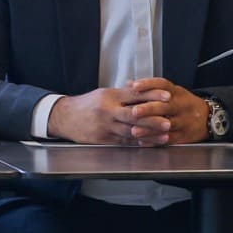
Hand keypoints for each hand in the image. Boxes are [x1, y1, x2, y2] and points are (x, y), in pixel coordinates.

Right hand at [46, 84, 175, 146]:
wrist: (65, 117)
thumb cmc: (86, 104)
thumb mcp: (103, 93)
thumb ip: (123, 93)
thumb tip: (142, 89)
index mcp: (109, 96)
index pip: (135, 94)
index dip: (152, 95)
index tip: (167, 95)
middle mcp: (108, 111)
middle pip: (134, 115)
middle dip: (153, 119)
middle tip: (168, 122)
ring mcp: (105, 126)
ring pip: (131, 131)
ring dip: (149, 135)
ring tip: (164, 136)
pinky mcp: (103, 139)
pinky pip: (124, 141)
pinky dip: (137, 142)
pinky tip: (148, 143)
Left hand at [120, 78, 212, 145]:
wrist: (208, 118)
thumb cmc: (183, 103)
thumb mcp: (172, 92)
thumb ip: (151, 89)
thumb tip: (128, 84)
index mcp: (177, 92)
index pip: (163, 84)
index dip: (149, 85)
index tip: (135, 87)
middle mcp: (181, 105)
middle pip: (165, 106)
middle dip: (149, 109)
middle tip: (134, 112)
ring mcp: (184, 121)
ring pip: (167, 125)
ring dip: (149, 129)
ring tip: (134, 131)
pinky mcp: (184, 136)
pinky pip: (169, 139)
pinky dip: (155, 141)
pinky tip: (143, 141)